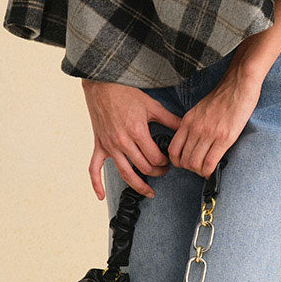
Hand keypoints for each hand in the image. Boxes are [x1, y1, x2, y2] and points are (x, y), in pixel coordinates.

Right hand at [83, 80, 184, 200]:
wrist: (102, 85)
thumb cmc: (127, 94)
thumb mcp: (152, 105)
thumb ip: (170, 119)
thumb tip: (186, 129)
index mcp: (137, 132)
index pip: (155, 157)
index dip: (166, 162)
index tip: (169, 160)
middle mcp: (122, 142)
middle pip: (143, 168)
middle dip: (157, 172)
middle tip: (164, 170)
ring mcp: (109, 146)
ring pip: (125, 174)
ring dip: (138, 185)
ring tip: (149, 192)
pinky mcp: (99, 146)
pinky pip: (94, 169)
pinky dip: (96, 184)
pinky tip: (101, 197)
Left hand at [165, 62, 261, 179]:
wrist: (239, 84)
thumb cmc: (222, 97)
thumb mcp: (199, 110)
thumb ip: (192, 125)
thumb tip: (191, 142)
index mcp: (187, 121)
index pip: (173, 149)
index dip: (178, 162)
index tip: (186, 163)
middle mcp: (195, 128)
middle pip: (184, 160)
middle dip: (190, 169)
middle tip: (199, 168)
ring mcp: (209, 133)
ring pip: (195, 164)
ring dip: (200, 172)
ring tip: (207, 170)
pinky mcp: (224, 138)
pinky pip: (211, 162)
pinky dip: (211, 171)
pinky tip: (215, 170)